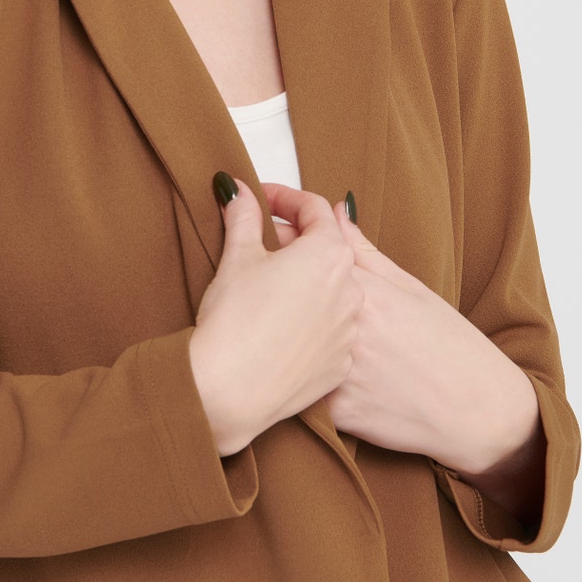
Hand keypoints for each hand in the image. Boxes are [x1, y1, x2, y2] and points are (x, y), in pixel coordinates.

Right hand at [189, 178, 362, 456]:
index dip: (285, 197)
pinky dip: (309, 322)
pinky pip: (328, 332)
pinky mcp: (339, 365)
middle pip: (326, 251)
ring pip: (330, 293)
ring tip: (269, 289)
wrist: (230, 390)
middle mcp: (351, 290)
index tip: (262, 199)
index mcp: (329, 254)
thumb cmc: (234, 320)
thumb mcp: (237, 256)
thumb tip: (239, 191)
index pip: (315, 209)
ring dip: (305, 284)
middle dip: (294, 242)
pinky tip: (279, 327)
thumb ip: (243, 216)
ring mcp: (348, 331)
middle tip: (260, 242)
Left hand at [260, 183, 540, 478]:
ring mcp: (336, 367)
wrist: (476, 412)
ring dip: (278, 323)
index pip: (305, 236)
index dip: (282, 215)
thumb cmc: (450, 346)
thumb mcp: (412, 289)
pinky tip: (300, 371)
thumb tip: (337, 211)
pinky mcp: (331, 408)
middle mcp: (345, 322)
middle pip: (284, 280)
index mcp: (363, 285)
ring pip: (284, 335)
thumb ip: (364, 251)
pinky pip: (297, 384)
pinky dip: (295, 373)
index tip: (266, 203)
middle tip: (269, 270)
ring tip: (280, 324)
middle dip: (271, 270)